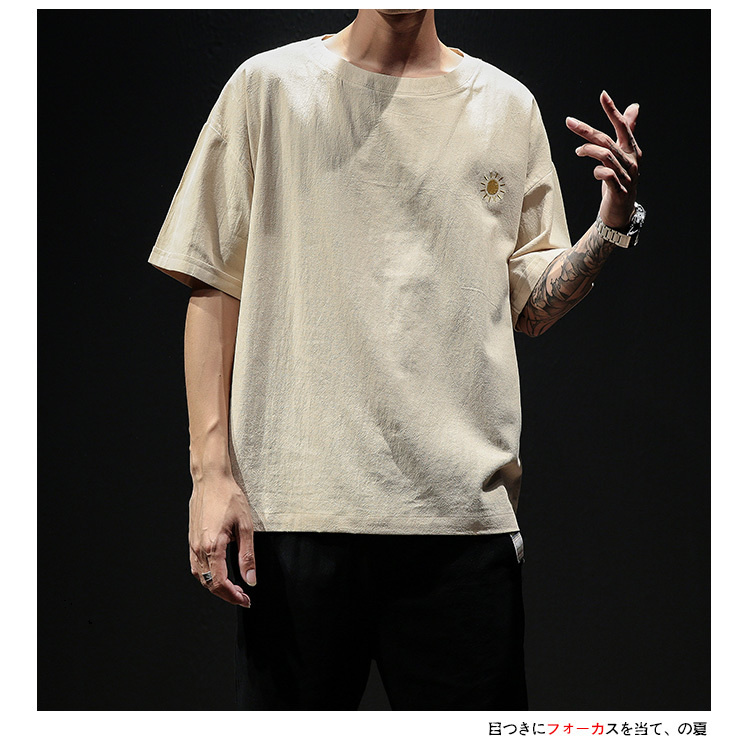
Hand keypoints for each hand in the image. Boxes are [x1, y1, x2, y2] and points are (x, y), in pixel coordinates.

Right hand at [188, 472, 255, 607]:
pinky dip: (206, 576)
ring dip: (215, 587)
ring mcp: (192, 544)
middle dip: (226, 595)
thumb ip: (247, 556)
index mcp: (212, 546)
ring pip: (200, 577)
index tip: (245, 600)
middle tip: (243, 597)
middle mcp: (199, 548)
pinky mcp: (191, 539)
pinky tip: (218, 573)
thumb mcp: (245, 526)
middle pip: (208, 584)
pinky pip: (196, 565)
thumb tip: (250, 579)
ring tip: (233, 589)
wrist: (211, 480)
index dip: (233, 596)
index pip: (219, 583)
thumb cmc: (229, 497)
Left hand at [566, 90, 641, 229]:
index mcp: (632, 150)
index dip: (612, 111)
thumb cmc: (620, 180)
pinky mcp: (619, 190)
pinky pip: (606, 176)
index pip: (623, 126)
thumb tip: (634, 106)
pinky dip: (598, 171)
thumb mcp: (623, 155)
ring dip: (588, 151)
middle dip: (586, 129)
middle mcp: (631, 161)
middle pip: (607, 140)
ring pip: (605, 156)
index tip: (603, 95)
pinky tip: (594, 172)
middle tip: (569, 121)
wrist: (621, 211)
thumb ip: (626, 131)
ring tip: (578, 151)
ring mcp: (626, 176)